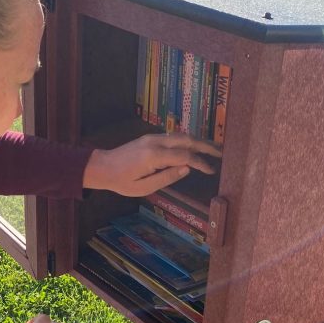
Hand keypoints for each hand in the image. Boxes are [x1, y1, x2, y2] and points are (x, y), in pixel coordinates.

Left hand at [82, 133, 220, 197]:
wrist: (102, 167)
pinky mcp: (150, 137)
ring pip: (181, 135)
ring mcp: (152, 137)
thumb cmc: (121, 181)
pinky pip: (174, 136)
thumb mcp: (144, 187)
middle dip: (206, 146)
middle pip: (186, 139)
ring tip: (213, 149)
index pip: (185, 156)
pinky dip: (188, 140)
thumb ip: (167, 178)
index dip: (201, 163)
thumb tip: (187, 169)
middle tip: (221, 154)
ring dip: (198, 141)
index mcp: (154, 155)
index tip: (212, 170)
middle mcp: (155, 142)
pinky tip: (196, 146)